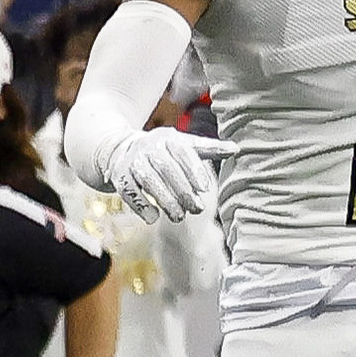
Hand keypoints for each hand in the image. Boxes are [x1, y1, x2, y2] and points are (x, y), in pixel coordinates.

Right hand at [98, 125, 231, 223]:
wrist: (121, 149)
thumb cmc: (164, 150)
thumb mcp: (185, 145)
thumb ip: (210, 149)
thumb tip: (236, 149)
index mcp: (169, 138)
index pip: (183, 152)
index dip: (194, 170)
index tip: (204, 189)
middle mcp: (149, 147)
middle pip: (166, 168)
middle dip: (182, 190)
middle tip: (196, 209)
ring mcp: (132, 160)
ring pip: (148, 179)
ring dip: (164, 199)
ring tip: (178, 216)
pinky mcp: (119, 175)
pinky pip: (128, 190)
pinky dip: (140, 204)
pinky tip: (153, 218)